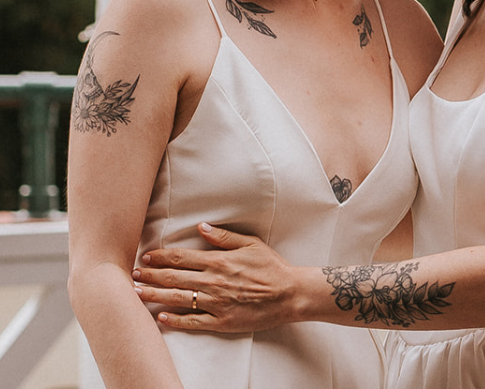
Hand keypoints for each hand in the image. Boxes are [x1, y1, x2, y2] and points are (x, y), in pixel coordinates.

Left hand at [133, 223, 295, 332]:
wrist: (288, 294)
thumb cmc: (271, 267)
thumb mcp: (250, 243)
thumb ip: (223, 236)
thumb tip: (202, 227)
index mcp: (218, 261)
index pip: (182, 257)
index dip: (161, 257)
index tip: (146, 256)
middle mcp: (212, 281)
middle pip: (174, 278)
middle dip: (150, 276)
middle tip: (132, 274)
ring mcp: (215, 303)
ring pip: (178, 299)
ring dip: (155, 296)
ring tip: (137, 294)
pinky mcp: (220, 321)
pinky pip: (192, 321)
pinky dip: (175, 320)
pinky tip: (160, 317)